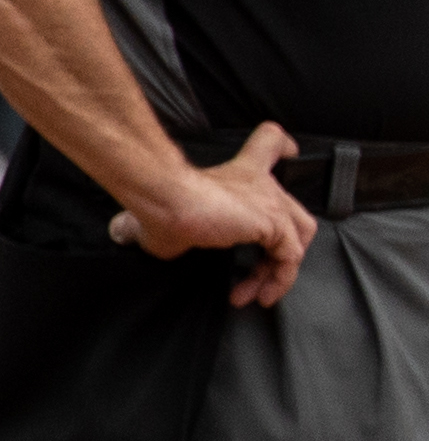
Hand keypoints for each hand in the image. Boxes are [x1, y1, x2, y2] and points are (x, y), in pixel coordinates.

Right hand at [111, 124, 312, 308]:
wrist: (167, 199)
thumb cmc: (161, 204)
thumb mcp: (160, 218)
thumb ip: (152, 226)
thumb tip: (119, 232)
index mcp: (239, 174)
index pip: (269, 146)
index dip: (282, 147)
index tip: (291, 151)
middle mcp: (262, 185)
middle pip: (294, 212)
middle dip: (282, 249)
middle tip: (256, 273)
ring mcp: (272, 203)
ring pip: (297, 238)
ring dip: (278, 271)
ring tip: (255, 292)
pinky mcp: (274, 224)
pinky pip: (291, 257)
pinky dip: (279, 280)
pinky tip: (260, 294)